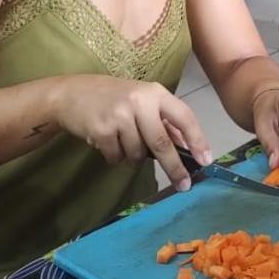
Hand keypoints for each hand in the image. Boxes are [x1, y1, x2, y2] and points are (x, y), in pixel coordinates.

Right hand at [52, 75, 211, 191]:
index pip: (183, 117)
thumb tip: (187, 147)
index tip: (206, 160)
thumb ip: (163, 121)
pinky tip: (106, 140)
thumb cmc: (113, 97)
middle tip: (183, 185)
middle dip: (174, 167)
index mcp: (156, 93)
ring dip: (133, 156)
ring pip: (138, 154)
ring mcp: (120, 115)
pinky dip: (114, 156)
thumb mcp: (142, 100)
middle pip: (162, 143)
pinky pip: (117, 157)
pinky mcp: (102, 130)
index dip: (197, 140)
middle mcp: (140, 101)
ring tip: (122, 139)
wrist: (72, 94)